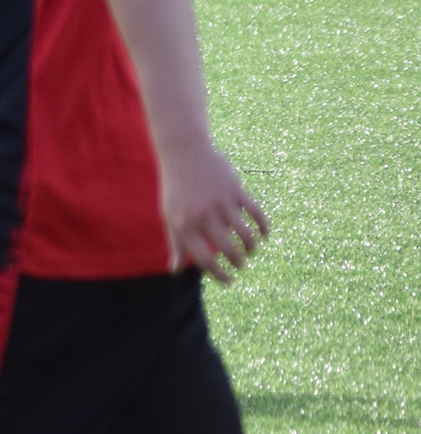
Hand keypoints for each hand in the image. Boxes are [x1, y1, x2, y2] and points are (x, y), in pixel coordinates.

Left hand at [158, 141, 269, 282]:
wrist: (183, 153)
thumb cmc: (175, 189)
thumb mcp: (169, 216)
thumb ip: (176, 244)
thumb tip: (175, 271)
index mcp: (185, 225)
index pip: (206, 260)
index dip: (220, 275)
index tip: (229, 281)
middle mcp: (204, 216)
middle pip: (229, 250)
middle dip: (239, 263)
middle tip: (241, 265)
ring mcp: (221, 203)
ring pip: (246, 235)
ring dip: (252, 248)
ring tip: (250, 251)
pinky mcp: (236, 191)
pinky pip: (257, 214)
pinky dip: (264, 227)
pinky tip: (264, 234)